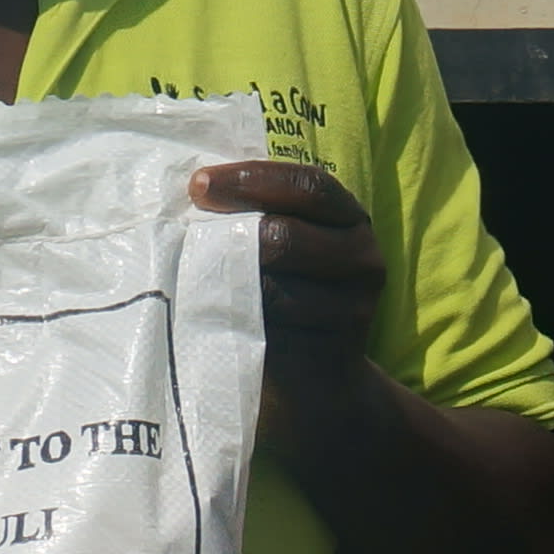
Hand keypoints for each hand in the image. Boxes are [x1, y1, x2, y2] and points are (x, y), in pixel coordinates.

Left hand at [193, 158, 382, 399]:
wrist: (317, 374)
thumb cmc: (289, 291)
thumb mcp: (290, 245)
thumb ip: (263, 213)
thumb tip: (199, 185)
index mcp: (351, 220)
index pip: (309, 186)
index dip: (253, 179)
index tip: (200, 184)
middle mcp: (362, 258)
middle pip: (286, 235)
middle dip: (231, 233)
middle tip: (191, 234)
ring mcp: (352, 307)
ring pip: (272, 285)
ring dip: (227, 279)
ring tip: (198, 276)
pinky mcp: (330, 350)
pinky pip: (268, 328)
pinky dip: (236, 317)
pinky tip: (216, 311)